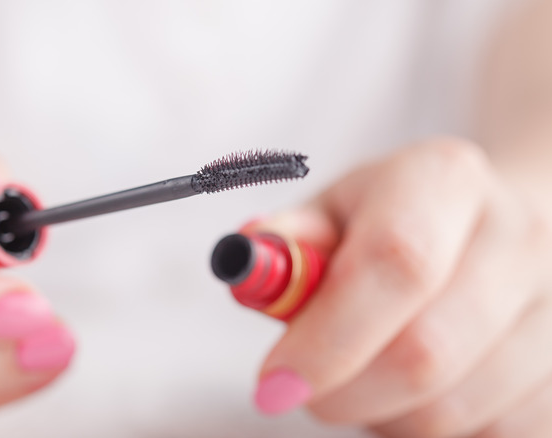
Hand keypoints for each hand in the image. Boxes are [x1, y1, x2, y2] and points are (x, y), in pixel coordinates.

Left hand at [244, 139, 551, 436]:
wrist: (495, 231)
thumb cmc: (396, 222)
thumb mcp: (336, 211)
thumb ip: (288, 241)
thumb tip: (242, 266)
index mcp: (446, 179)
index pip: (395, 262)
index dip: (329, 335)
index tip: (273, 383)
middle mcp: (519, 234)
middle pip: (425, 353)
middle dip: (343, 392)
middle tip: (302, 390)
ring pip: (453, 411)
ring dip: (384, 415)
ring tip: (366, 376)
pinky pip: (490, 434)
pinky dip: (427, 429)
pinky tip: (416, 394)